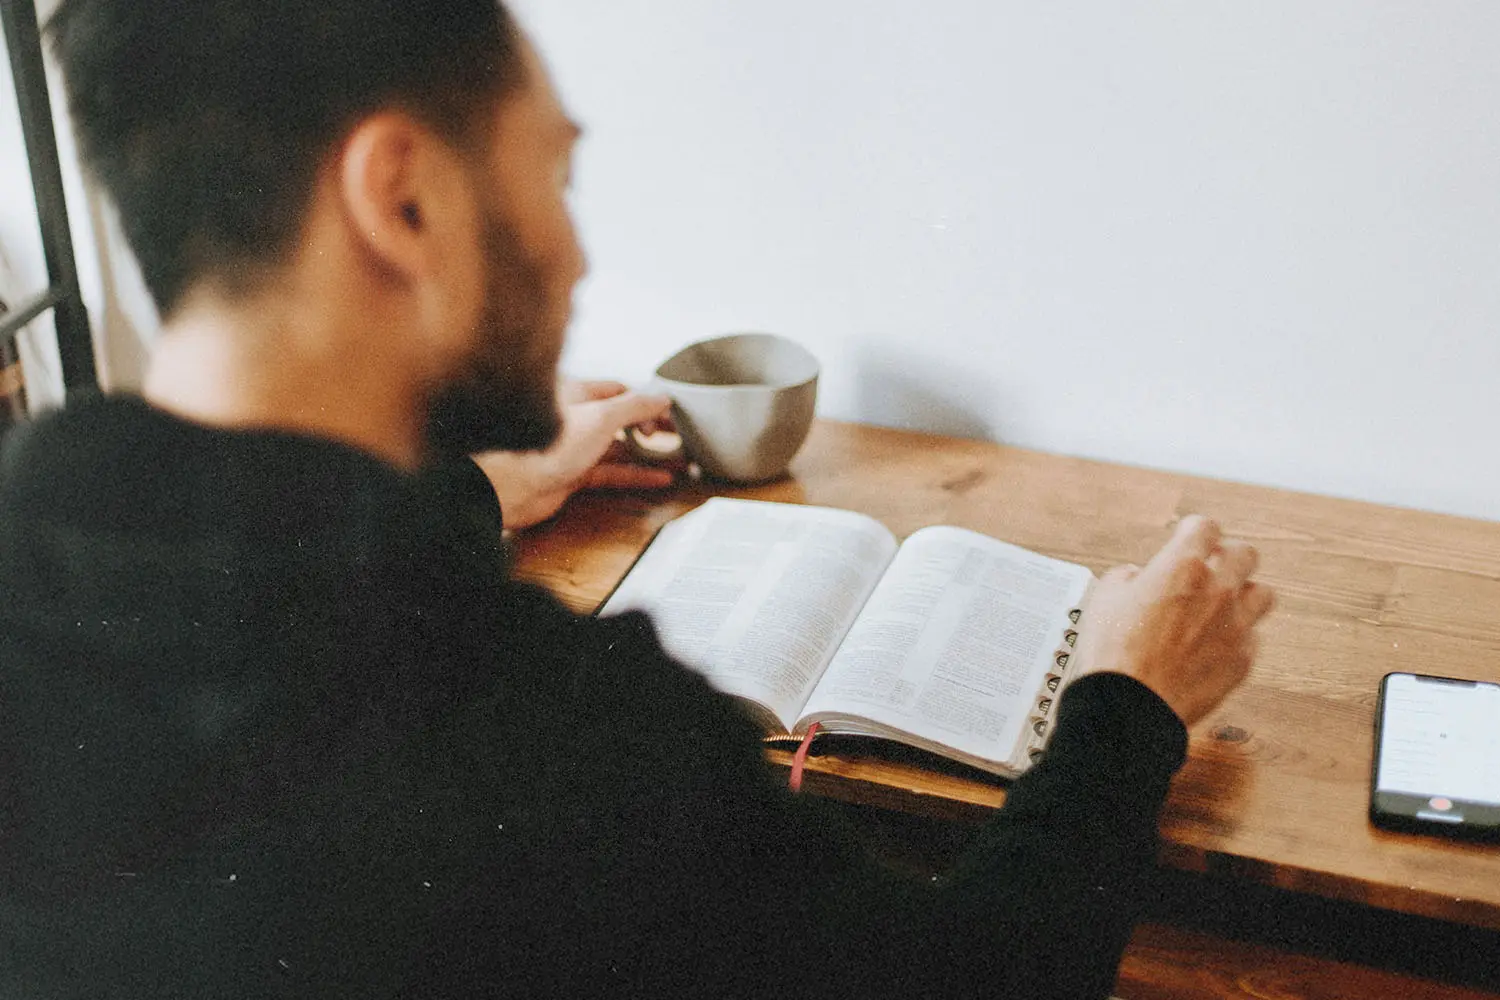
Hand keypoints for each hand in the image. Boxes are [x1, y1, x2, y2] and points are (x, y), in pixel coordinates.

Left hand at [472, 379, 677, 529]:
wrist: (509, 485)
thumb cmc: (546, 445)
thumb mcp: (601, 416)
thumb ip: (635, 406)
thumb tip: (662, 398)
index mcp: (578, 394)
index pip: (621, 391)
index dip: (646, 402)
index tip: (669, 414)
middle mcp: (576, 418)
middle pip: (622, 419)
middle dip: (652, 428)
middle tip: (680, 436)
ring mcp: (574, 448)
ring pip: (620, 448)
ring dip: (649, 455)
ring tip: (681, 460)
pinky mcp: (573, 475)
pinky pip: (612, 472)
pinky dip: (636, 475)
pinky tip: (659, 479)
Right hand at [1072, 515, 1275, 726]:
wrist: (1130, 706)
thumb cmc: (1115, 654)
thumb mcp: (1104, 598)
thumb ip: (1129, 578)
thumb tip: (1138, 578)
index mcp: (1182, 567)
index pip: (1206, 527)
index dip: (1195, 530)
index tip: (1190, 536)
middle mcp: (1217, 590)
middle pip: (1245, 553)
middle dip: (1227, 556)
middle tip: (1211, 568)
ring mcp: (1235, 626)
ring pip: (1262, 593)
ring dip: (1244, 594)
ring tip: (1223, 605)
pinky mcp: (1242, 659)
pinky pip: (1252, 637)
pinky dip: (1237, 636)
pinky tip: (1216, 643)